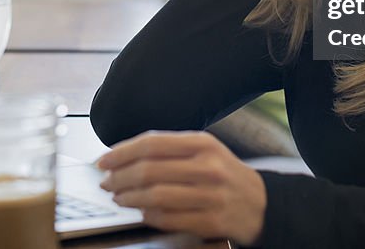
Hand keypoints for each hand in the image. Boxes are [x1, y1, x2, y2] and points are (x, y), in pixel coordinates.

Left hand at [97, 131, 266, 245]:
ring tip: (119, 198)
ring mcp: (211, 195)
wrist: (260, 203)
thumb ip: (170, 149)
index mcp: (203, 143)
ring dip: (129, 198)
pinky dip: (148, 216)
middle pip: (149, 170)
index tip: (104, 161)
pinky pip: (168, 219)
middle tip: (107, 183)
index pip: (152, 143)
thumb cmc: (224, 174)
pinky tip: (142, 212)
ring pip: (155, 196)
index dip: (122, 152)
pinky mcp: (211, 220)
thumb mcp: (205, 150)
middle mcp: (208, 166)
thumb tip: (125, 155)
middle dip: (120, 178)